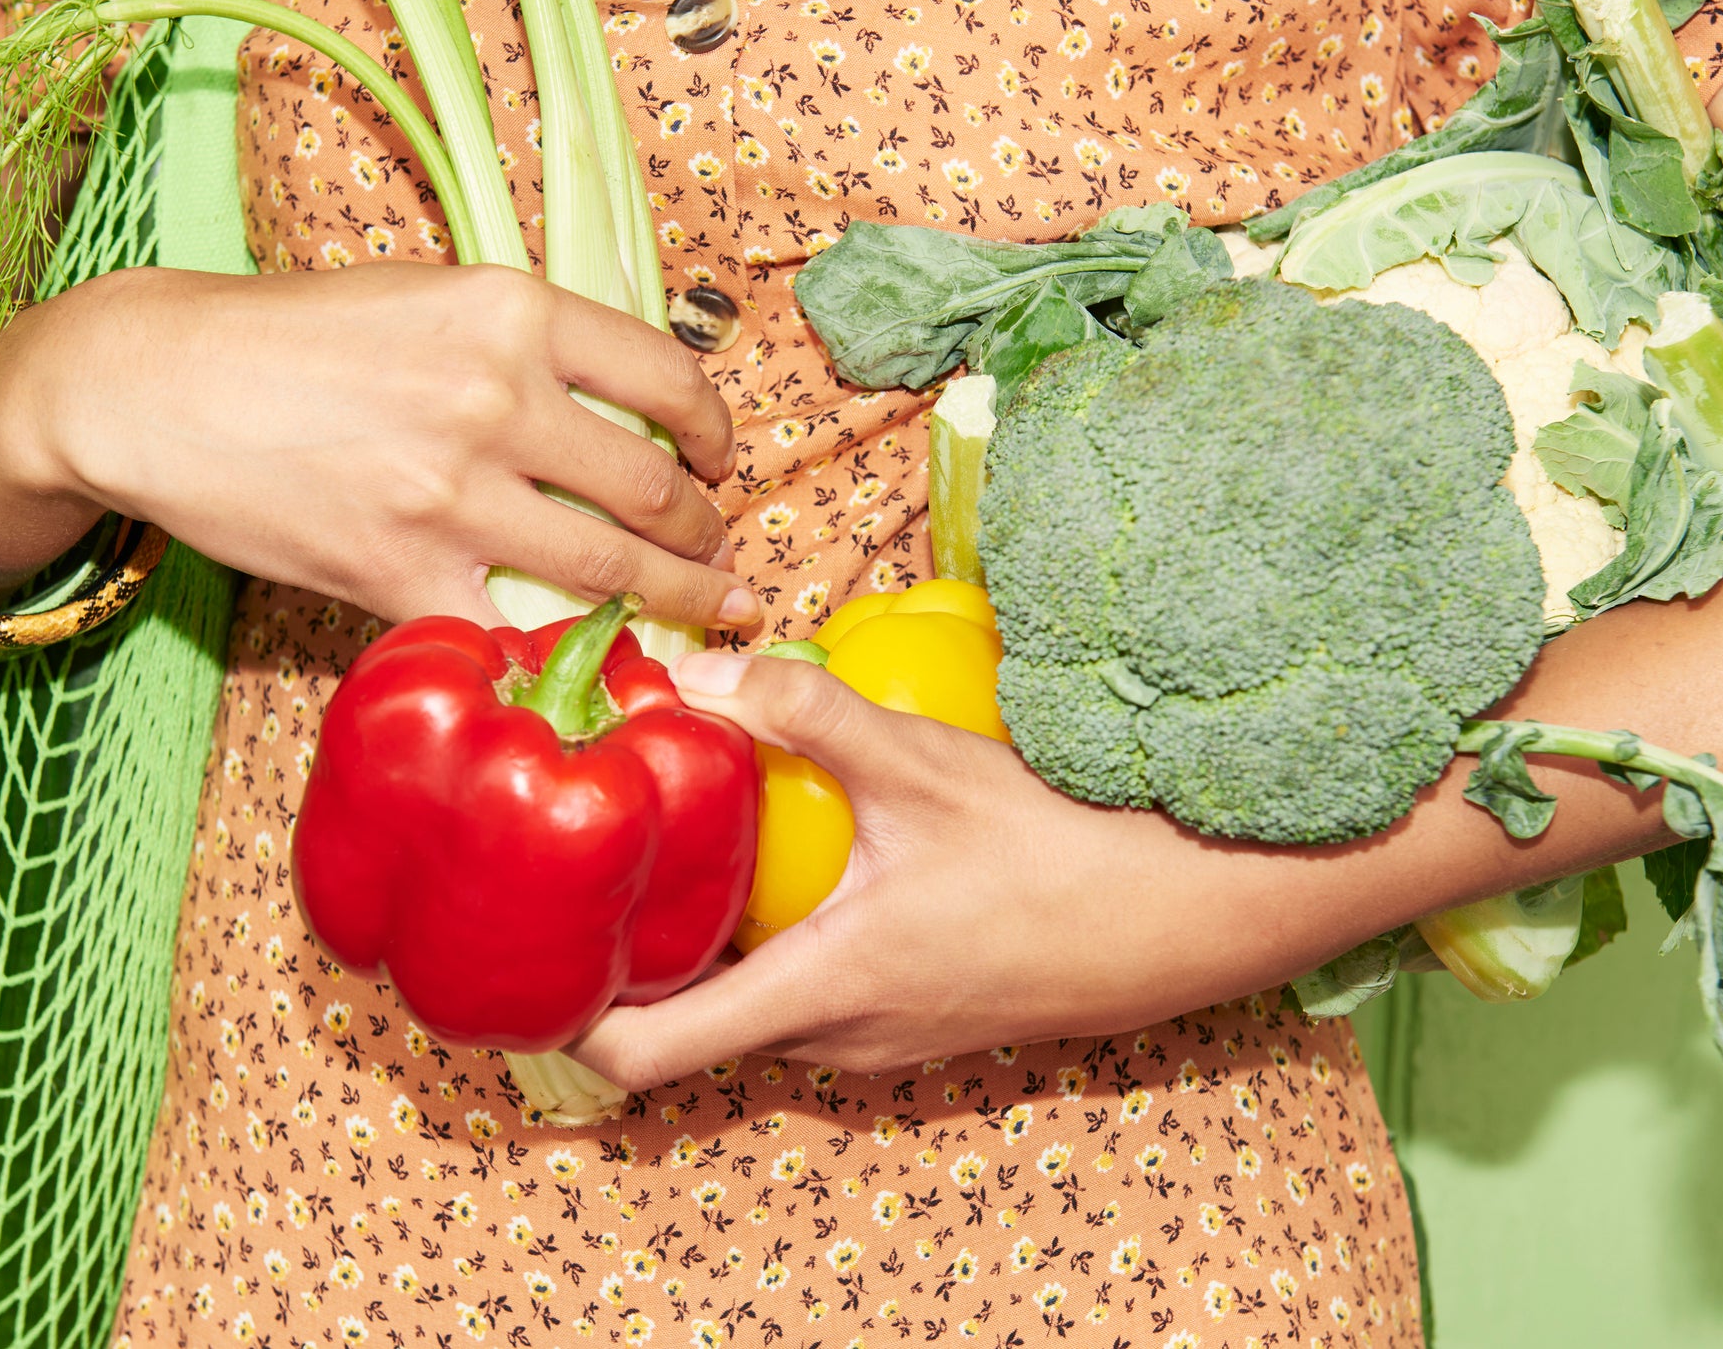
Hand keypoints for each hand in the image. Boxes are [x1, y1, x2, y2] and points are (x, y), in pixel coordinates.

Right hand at [0, 262, 759, 628]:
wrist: (155, 386)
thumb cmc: (289, 337)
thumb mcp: (425, 295)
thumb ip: (521, 343)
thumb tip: (617, 403)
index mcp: (511, 312)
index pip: (669, 375)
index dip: (714, 429)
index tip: (719, 457)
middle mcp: (496, 397)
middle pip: (654, 485)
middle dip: (703, 529)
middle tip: (714, 549)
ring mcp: (452, 493)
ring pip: (611, 568)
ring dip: (677, 597)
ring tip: (704, 606)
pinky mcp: (402, 571)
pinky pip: (513, 626)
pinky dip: (562, 646)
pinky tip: (595, 654)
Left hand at [568, 654, 1352, 1088]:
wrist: (1199, 914)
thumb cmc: (1067, 849)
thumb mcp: (928, 767)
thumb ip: (807, 712)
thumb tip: (698, 666)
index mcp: (820, 994)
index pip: (643, 1055)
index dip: (562, 1014)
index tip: (523, 944)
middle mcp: (838, 1040)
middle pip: (685, 1030)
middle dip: (629, 958)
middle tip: (586, 863)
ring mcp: (883, 1040)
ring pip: (751, 1013)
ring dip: (705, 949)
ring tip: (672, 853)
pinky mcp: (919, 1018)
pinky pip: (810, 998)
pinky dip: (771, 947)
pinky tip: (784, 865)